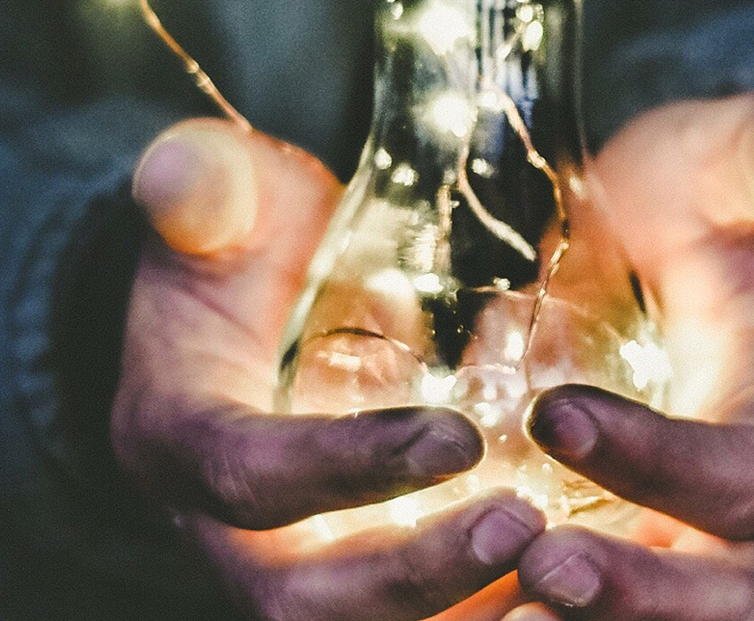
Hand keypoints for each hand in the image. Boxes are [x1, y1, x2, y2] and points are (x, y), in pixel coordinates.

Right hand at [112, 119, 547, 620]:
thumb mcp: (221, 200)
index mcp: (177, 437)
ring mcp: (291, 570)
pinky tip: (576, 592)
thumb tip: (182, 175)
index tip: (459, 438)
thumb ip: (205, 186)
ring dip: (462, 614)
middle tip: (523, 527)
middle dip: (413, 579)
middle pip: (303, 602)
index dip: (347, 467)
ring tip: (566, 570)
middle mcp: (223, 532)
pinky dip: (490, 614)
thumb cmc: (240, 247)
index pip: (248, 474)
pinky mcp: (355, 585)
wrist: (246, 313)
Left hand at [508, 94, 753, 619]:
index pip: (745, 476)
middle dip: (635, 601)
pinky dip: (513, 615)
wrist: (656, 238)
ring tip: (488, 615)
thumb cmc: (698, 197)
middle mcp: (737, 497)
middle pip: (723, 600)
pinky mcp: (609, 543)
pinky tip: (441, 610)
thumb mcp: (728, 159)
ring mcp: (672, 534)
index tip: (549, 413)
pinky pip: (584, 611)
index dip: (659, 462)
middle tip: (535, 569)